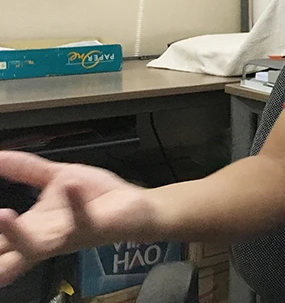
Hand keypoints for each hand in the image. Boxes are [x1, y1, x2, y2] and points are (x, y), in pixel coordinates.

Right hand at [0, 151, 153, 286]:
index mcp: (32, 227)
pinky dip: (73, 202)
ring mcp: (69, 234)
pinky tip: (67, 184)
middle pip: (9, 251)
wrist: (136, 206)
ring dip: (16, 231)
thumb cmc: (95, 198)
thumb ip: (25, 170)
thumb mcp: (55, 178)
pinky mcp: (94, 226)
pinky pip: (81, 217)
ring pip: (37, 243)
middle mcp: (45, 237)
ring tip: (0, 214)